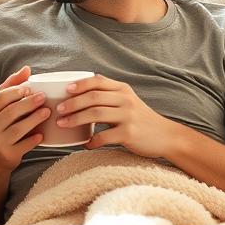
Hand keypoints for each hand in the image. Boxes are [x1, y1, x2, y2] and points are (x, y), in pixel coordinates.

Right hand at [0, 65, 49, 171]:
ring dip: (34, 119)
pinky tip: (42, 134)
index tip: (30, 88)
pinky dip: (33, 140)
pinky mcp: (8, 154)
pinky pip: (22, 146)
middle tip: (43, 97)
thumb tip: (27, 69)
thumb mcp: (1, 104)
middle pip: (10, 112)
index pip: (0, 98)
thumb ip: (12, 85)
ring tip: (47, 112)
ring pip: (17, 129)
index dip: (15, 91)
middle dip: (28, 103)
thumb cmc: (2, 122)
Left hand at [53, 74, 178, 158]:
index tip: (65, 90)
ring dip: (75, 119)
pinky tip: (84, 144)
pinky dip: (91, 141)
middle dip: (72, 103)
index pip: (98, 81)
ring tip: (62, 124)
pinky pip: (104, 137)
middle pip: (93, 97)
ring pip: (95, 114)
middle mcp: (125, 100)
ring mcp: (128, 116)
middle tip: (58, 110)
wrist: (166, 136)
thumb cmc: (141, 120)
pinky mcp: (129, 133)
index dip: (80, 84)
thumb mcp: (128, 101)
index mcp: (123, 89)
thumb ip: (110, 95)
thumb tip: (80, 93)